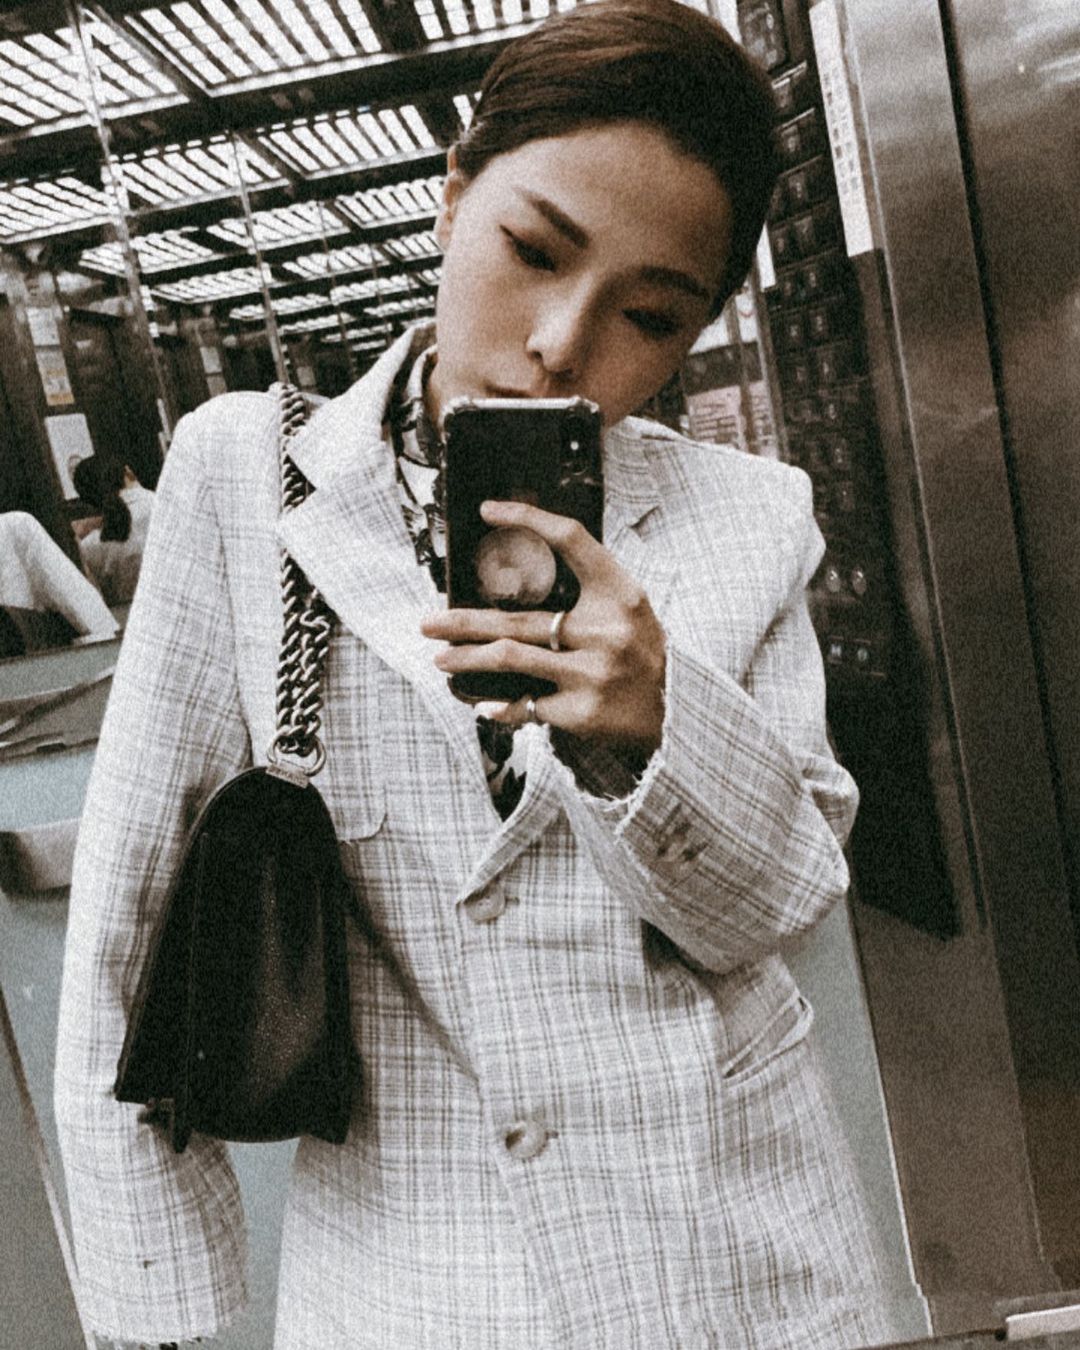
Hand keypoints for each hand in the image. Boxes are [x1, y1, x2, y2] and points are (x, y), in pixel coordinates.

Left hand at [420, 500, 666, 750]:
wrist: (677, 713)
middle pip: (517, 618)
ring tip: (439, 658)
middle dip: (463, 622)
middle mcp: (606, 630)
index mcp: (621, 593)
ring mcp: (592, 672)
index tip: (488, 511)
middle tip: (428, 623)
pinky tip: (481, 703)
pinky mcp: (581, 712)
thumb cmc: (642, 653)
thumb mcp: (629, 610)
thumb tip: (516, 579)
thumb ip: (587, 590)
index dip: (528, 518)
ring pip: (510, 658)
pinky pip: (526, 705)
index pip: (571, 539)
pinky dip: (500, 706)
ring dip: (466, 660)